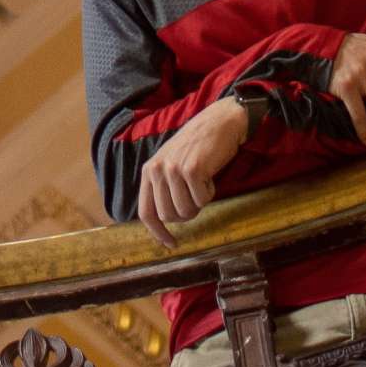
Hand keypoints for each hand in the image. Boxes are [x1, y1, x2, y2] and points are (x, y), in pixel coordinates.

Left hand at [137, 98, 250, 246]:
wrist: (220, 122)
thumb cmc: (198, 146)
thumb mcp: (171, 163)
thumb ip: (162, 187)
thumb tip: (163, 220)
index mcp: (149, 170)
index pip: (146, 212)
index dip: (157, 232)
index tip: (170, 244)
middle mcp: (157, 170)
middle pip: (168, 216)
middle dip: (186, 214)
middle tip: (196, 198)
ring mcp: (173, 169)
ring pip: (185, 211)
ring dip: (199, 203)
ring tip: (202, 182)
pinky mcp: (192, 170)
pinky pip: (202, 200)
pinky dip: (210, 193)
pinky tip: (210, 175)